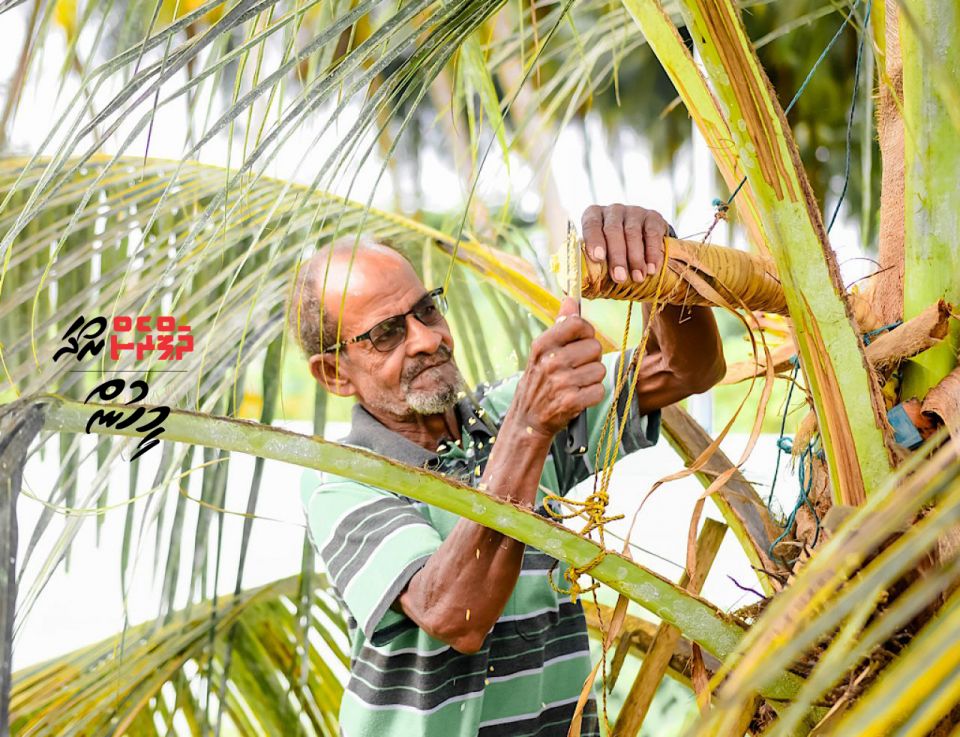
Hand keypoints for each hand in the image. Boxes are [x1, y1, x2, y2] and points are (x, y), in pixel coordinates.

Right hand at [511, 298, 604, 438]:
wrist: (528, 418)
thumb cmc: (539, 380)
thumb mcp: (543, 351)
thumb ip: (560, 326)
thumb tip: (570, 300)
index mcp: (543, 345)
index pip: (578, 325)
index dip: (586, 333)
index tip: (581, 342)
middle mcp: (551, 362)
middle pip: (594, 347)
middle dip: (591, 358)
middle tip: (577, 368)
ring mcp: (561, 382)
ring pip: (599, 370)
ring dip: (592, 378)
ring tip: (576, 384)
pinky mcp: (571, 402)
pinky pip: (599, 390)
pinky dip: (592, 395)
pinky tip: (579, 397)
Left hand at [581, 204, 670, 283]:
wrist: (643, 240)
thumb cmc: (613, 251)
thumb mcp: (601, 253)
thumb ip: (592, 265)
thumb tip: (582, 288)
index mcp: (594, 216)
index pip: (591, 225)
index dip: (594, 241)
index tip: (598, 258)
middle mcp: (613, 211)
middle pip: (613, 230)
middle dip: (617, 256)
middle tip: (620, 277)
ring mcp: (634, 211)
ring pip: (633, 233)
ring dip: (635, 258)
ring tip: (638, 277)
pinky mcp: (653, 216)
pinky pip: (652, 233)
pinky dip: (652, 253)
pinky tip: (652, 268)